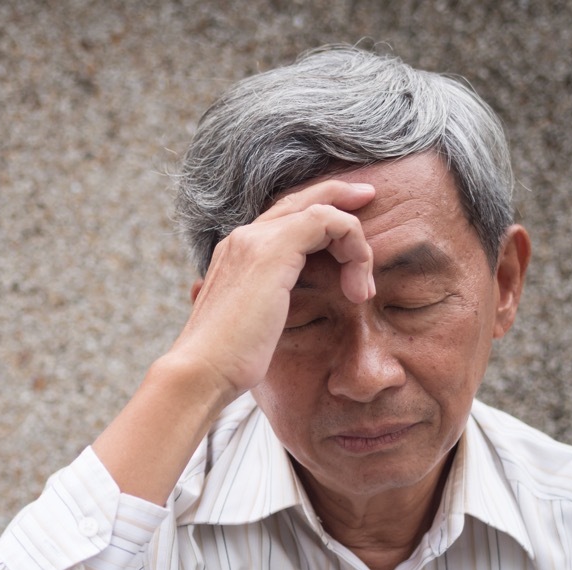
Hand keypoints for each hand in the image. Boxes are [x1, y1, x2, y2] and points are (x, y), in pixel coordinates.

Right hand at [166, 179, 376, 400]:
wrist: (201, 371)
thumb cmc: (225, 363)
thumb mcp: (250, 326)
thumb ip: (260, 307)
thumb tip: (264, 315)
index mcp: (235, 254)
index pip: (283, 217)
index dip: (319, 214)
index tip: (351, 239)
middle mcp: (243, 238)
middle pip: (301, 200)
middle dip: (340, 196)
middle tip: (369, 199)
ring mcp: (255, 240)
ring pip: (321, 209)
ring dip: (355, 244)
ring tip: (362, 290)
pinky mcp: (274, 249)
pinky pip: (329, 221)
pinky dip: (354, 248)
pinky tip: (357, 289)